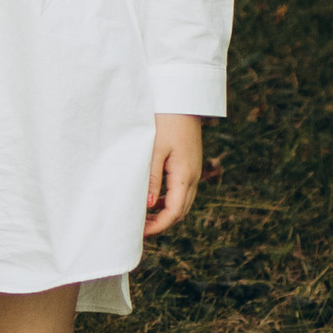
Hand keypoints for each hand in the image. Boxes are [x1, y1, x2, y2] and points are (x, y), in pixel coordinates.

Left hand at [144, 113, 204, 237]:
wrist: (183, 99)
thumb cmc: (166, 121)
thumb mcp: (155, 149)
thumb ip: (152, 178)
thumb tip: (148, 205)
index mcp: (185, 176)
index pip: (173, 213)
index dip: (158, 227)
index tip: (140, 233)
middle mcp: (193, 177)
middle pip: (180, 212)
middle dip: (161, 223)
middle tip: (139, 228)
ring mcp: (193, 171)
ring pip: (182, 202)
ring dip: (164, 213)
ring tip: (143, 216)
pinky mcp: (190, 164)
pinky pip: (181, 191)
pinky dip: (168, 200)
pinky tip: (152, 198)